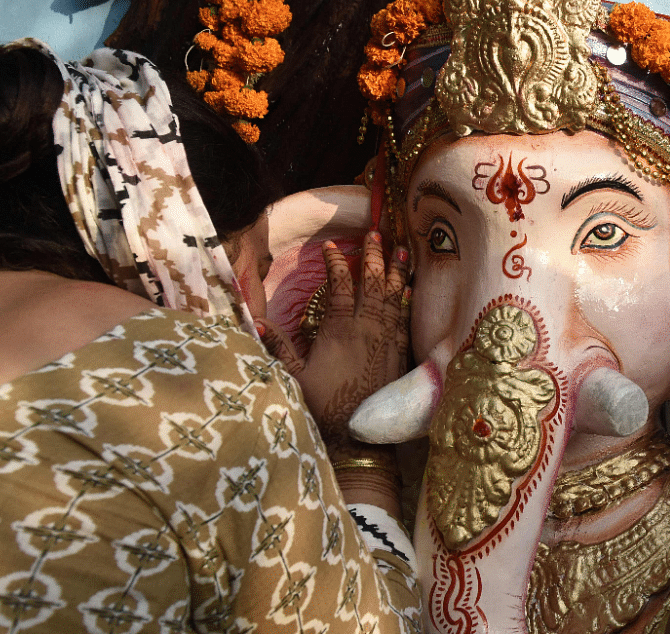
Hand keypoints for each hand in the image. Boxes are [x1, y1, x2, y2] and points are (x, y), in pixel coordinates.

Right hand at [258, 231, 410, 449]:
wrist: (359, 437)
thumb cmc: (324, 408)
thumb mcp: (294, 378)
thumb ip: (279, 348)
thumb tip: (258, 322)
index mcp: (339, 330)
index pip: (340, 287)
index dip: (337, 264)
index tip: (332, 247)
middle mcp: (367, 329)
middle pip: (373, 283)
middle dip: (373, 255)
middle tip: (375, 233)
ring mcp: (387, 339)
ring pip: (394, 296)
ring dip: (397, 270)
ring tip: (402, 248)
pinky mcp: (400, 353)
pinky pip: (406, 318)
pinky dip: (408, 299)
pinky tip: (411, 286)